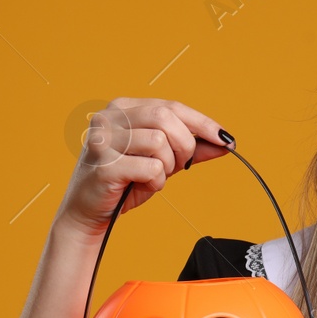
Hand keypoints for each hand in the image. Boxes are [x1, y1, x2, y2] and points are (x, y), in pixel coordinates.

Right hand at [53, 98, 235, 239]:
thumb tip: (225, 143)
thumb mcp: (163, 160)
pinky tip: (141, 185)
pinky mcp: (104, 165)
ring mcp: (102, 140)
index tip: (226, 139)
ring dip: (168, 166)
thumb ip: (192, 149)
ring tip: (154, 176)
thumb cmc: (126, 181)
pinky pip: (151, 168)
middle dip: (185, 145)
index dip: (203, 123)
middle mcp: (109, 118)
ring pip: (159, 142)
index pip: (171, 106)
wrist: (90, 211)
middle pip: (166, 118)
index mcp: (122, 108)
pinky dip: (156, 182)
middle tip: (181, 166)